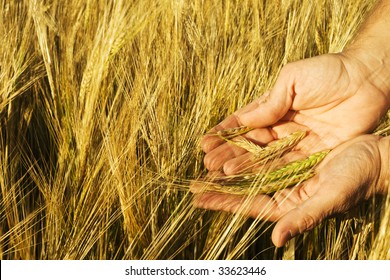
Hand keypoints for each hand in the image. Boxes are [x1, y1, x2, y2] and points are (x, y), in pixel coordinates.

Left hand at [193, 135, 387, 246]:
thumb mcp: (330, 198)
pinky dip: (245, 150)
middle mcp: (283, 189)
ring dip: (228, 165)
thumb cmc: (356, 180)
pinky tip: (231, 145)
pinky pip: (262, 154)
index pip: (249, 204)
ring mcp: (285, 172)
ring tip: (205, 161)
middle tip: (193, 183)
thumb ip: (304, 217)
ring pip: (250, 169)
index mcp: (289, 204)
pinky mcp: (290, 156)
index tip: (199, 199)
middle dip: (219, 186)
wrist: (374, 156)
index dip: (223, 202)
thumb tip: (276, 240)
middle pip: (244, 188)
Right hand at [202, 53, 389, 174]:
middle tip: (207, 165)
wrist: (366, 80)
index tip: (205, 143)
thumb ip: (269, 102)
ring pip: (263, 158)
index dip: (224, 133)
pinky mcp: (311, 154)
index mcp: (272, 106)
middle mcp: (280, 127)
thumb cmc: (327, 72)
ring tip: (219, 174)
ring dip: (241, 166)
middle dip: (227, 154)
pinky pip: (286, 166)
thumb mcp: (292, 79)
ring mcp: (294, 142)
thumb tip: (244, 122)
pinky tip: (249, 179)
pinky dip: (267, 173)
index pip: (242, 123)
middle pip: (249, 144)